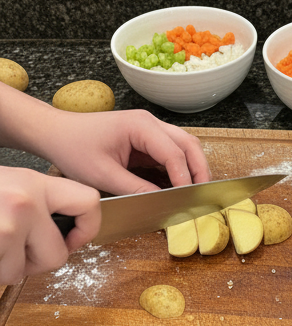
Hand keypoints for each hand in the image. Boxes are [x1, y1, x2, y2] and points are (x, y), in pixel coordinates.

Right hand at [0, 167, 100, 284]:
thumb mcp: (5, 185)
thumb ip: (35, 204)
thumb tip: (56, 231)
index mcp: (33, 183)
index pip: (89, 201)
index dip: (87, 229)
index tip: (72, 240)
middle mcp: (25, 201)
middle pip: (58, 254)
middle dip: (34, 261)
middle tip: (11, 250)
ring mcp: (9, 224)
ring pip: (24, 270)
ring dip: (5, 266)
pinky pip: (3, 275)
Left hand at [42, 108, 211, 193]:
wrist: (55, 133)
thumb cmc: (74, 148)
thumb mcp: (104, 175)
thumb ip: (137, 189)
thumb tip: (164, 202)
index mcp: (140, 126)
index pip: (174, 153)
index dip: (184, 178)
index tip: (186, 199)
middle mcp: (150, 123)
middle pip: (189, 145)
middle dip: (199, 171)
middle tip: (202, 195)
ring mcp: (150, 129)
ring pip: (185, 147)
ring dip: (193, 168)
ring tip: (194, 192)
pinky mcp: (147, 139)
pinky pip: (172, 152)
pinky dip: (181, 169)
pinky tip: (180, 185)